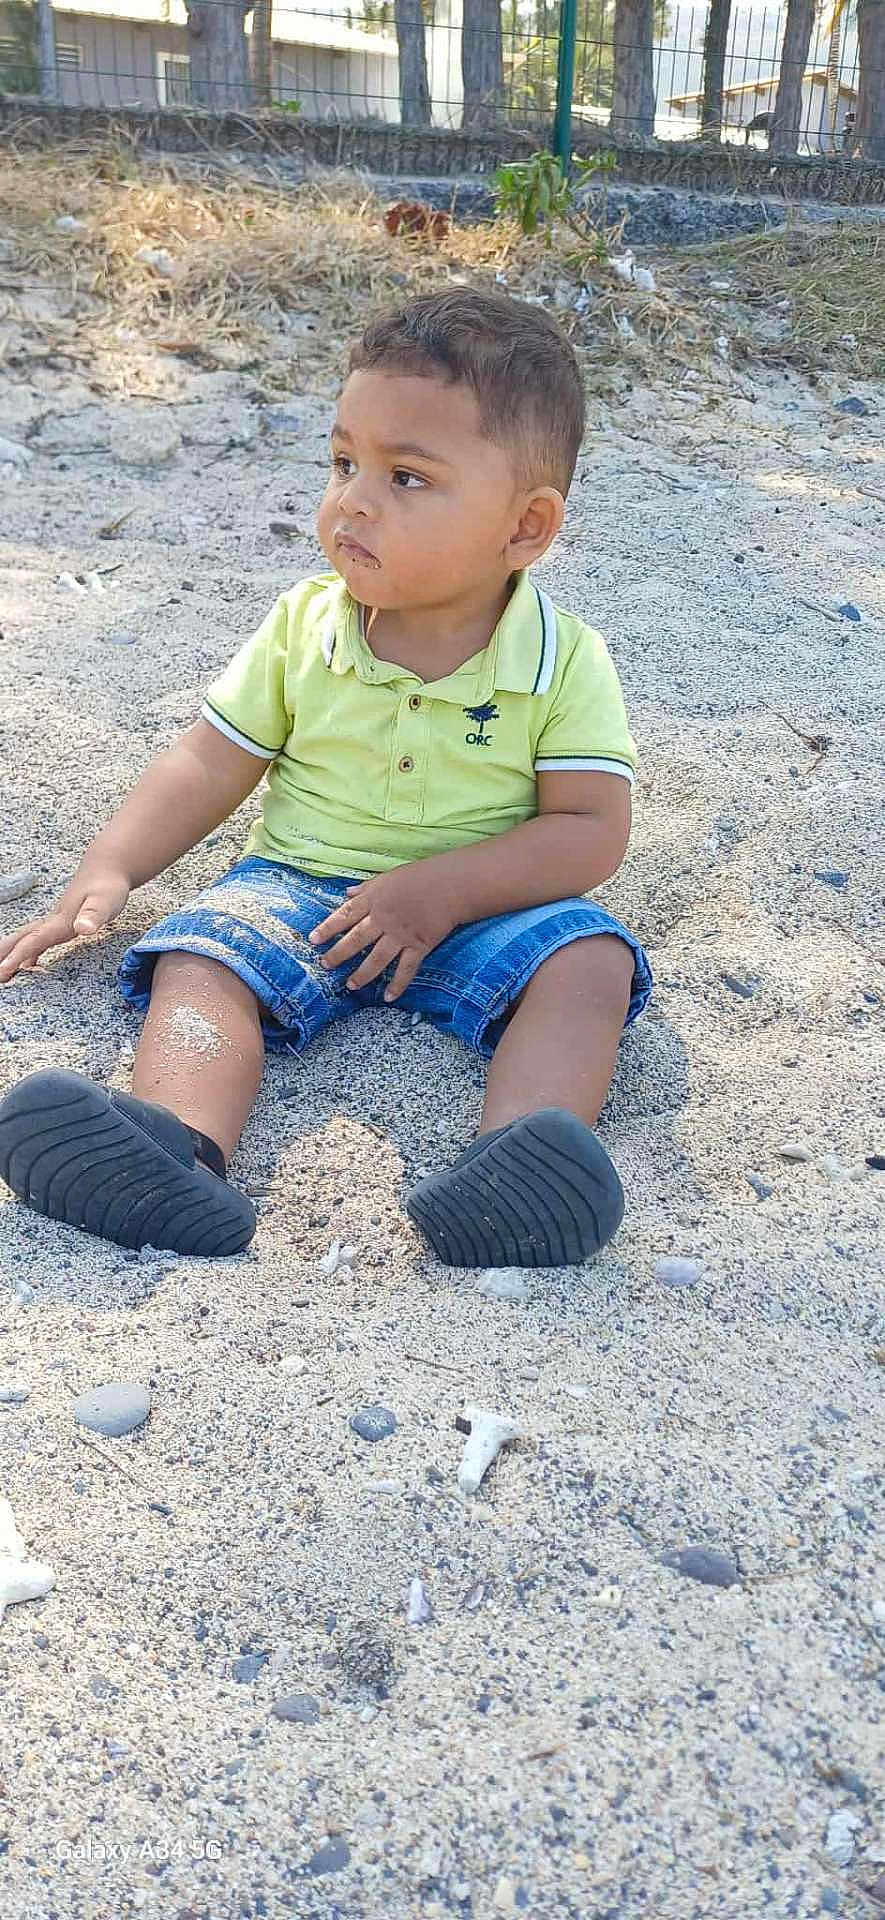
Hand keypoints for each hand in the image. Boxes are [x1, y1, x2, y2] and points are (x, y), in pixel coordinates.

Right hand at [0, 865, 131, 982]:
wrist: (107, 867)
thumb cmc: (107, 886)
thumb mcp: (105, 902)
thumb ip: (93, 915)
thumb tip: (83, 928)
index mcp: (59, 921)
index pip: (33, 941)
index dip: (17, 957)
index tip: (2, 971)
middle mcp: (52, 922)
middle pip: (21, 940)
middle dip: (4, 956)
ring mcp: (54, 922)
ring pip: (26, 940)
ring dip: (11, 955)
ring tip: (2, 975)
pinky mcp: (61, 923)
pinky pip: (38, 941)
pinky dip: (29, 953)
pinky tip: (28, 965)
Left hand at [307, 864, 459, 1000]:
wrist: (451, 885)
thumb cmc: (420, 877)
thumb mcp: (387, 877)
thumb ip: (365, 888)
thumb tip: (346, 893)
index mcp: (373, 900)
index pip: (344, 915)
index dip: (327, 928)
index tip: (313, 939)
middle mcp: (383, 919)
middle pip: (355, 940)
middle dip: (338, 954)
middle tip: (325, 965)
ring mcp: (400, 934)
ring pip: (376, 958)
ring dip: (362, 974)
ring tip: (350, 985)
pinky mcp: (419, 946)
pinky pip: (406, 969)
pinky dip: (398, 984)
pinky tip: (388, 997)